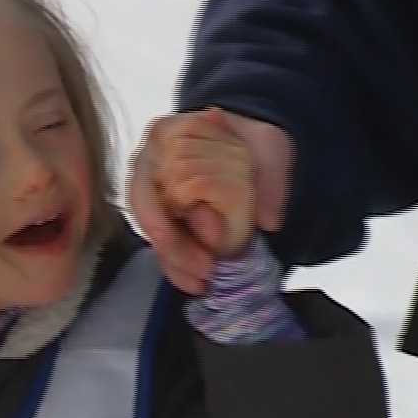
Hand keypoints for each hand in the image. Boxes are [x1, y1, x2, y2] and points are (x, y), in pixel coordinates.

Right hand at [129, 108, 293, 293]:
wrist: (248, 147)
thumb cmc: (250, 141)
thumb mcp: (268, 148)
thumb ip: (269, 179)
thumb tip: (268, 220)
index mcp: (168, 133)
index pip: (168, 173)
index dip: (189, 209)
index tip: (217, 237)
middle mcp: (149, 163)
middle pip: (147, 208)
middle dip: (175, 244)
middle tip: (207, 267)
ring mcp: (149, 192)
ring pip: (150, 231)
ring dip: (176, 261)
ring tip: (203, 281)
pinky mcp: (159, 218)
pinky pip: (160, 245)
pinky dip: (177, 267)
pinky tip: (195, 284)